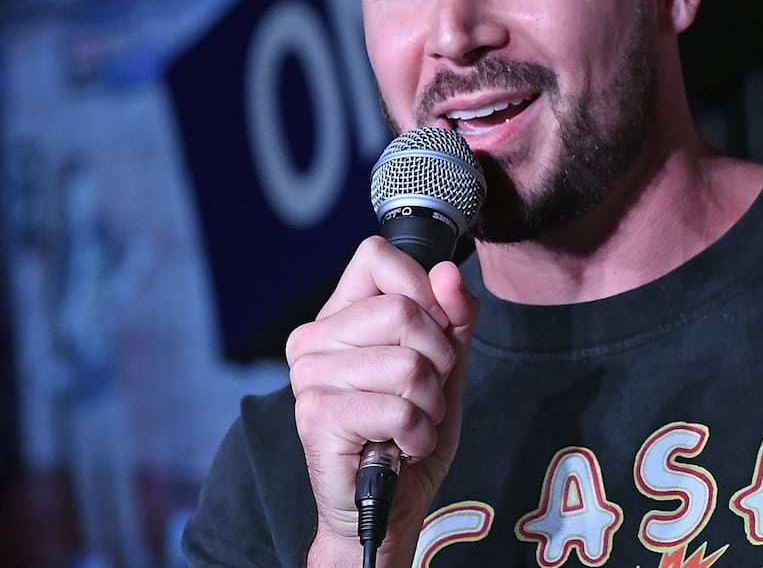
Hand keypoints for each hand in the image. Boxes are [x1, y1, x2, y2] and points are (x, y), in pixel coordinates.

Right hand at [287, 237, 478, 566]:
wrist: (389, 505)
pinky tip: (402, 447)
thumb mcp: (445, 365)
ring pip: (409, 364)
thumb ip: (452, 316)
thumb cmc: (409, 433)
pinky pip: (399, 409)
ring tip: (410, 423)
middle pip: (403, 310)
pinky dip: (419, 435)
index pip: (376, 256)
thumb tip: (447, 272)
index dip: (422, 289)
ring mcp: (310, 377)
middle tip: (424, 394)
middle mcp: (314, 339)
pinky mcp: (317, 416)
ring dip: (430, 404)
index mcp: (340, 316)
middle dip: (438, 360)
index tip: (433, 333)